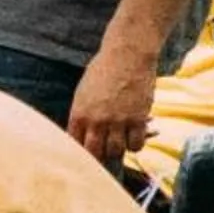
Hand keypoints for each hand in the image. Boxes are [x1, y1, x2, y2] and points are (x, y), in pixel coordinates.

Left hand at [68, 42, 155, 167]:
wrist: (127, 55)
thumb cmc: (103, 70)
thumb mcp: (83, 92)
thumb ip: (82, 115)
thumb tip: (81, 134)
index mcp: (79, 114)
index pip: (74, 145)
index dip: (80, 153)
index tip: (85, 155)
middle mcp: (97, 121)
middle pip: (95, 153)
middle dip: (98, 157)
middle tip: (104, 153)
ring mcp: (118, 121)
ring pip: (116, 152)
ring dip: (118, 151)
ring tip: (119, 143)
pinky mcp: (138, 119)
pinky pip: (136, 145)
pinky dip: (136, 145)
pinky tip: (134, 138)